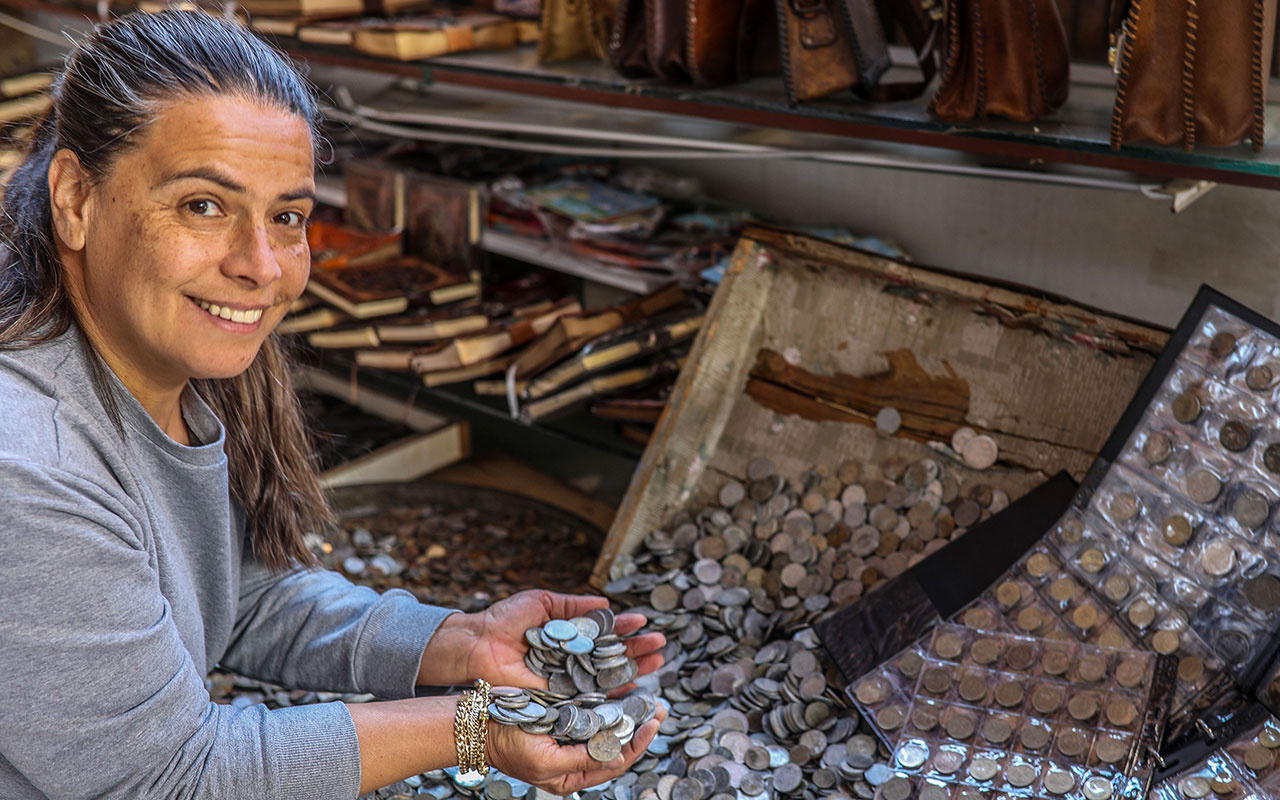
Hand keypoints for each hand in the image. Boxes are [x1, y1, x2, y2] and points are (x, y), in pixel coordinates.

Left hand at [420, 589, 665, 689]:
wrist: (477, 645)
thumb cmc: (504, 620)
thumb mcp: (541, 602)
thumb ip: (573, 605)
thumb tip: (605, 602)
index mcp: (568, 634)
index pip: (604, 631)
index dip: (625, 627)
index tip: (644, 622)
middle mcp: (571, 657)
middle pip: (612, 655)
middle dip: (637, 650)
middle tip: (661, 645)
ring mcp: (567, 678)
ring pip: (607, 676)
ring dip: (633, 670)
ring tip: (657, 663)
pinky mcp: (559, 696)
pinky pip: (589, 697)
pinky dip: (612, 695)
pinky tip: (633, 690)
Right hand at [487, 703, 665, 793]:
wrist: (475, 724)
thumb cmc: (505, 744)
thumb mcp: (544, 759)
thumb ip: (581, 759)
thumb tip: (616, 758)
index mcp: (570, 777)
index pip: (614, 763)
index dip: (637, 743)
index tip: (653, 723)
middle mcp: (573, 759)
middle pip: (616, 745)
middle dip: (639, 727)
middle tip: (658, 707)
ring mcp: (567, 737)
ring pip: (607, 728)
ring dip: (628, 713)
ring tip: (646, 698)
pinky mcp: (561, 717)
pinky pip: (591, 712)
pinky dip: (609, 702)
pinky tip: (621, 690)